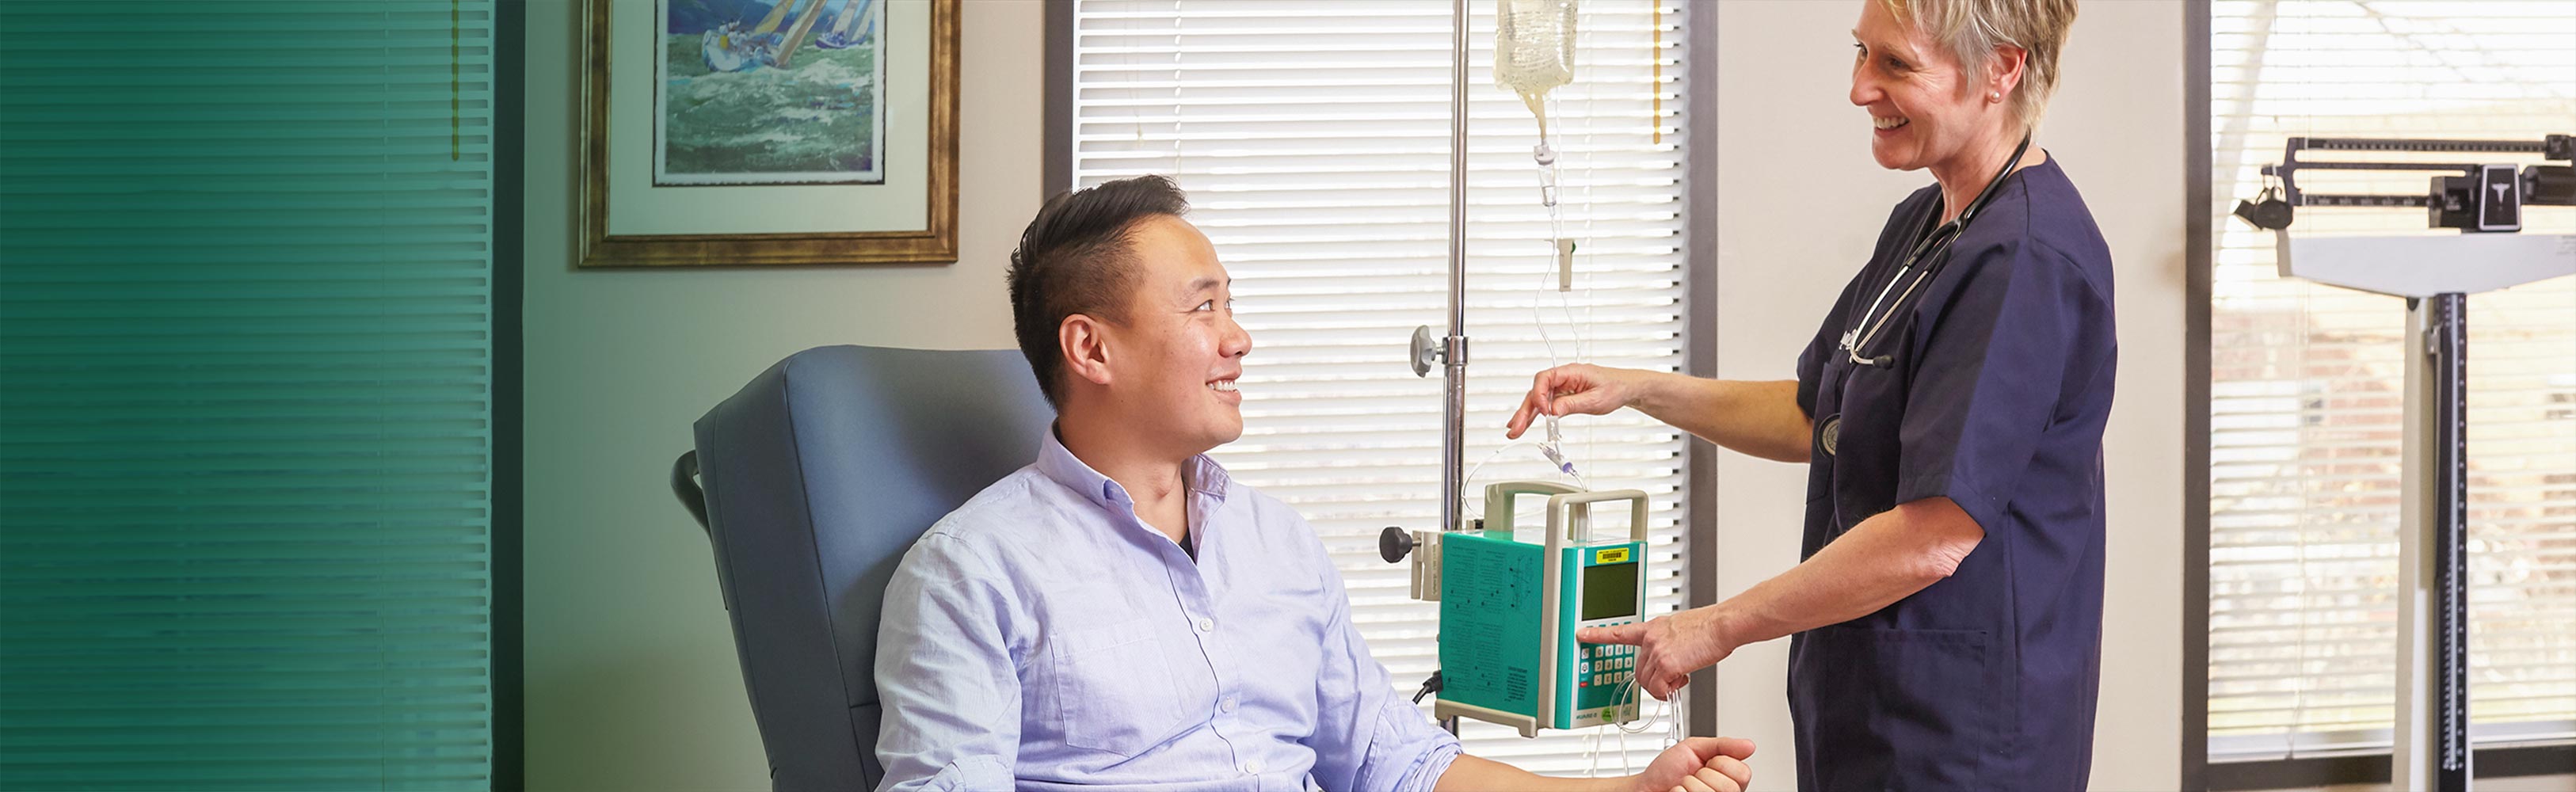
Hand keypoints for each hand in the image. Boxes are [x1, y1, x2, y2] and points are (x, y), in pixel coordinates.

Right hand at [1506, 364, 1643, 438]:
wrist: (1627, 388)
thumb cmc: (1615, 387)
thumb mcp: (1596, 399)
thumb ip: (1572, 405)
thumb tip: (1553, 411)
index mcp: (1570, 372)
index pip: (1544, 378)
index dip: (1539, 395)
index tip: (1544, 412)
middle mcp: (1563, 379)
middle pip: (1536, 392)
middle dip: (1524, 411)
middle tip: (1515, 428)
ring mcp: (1561, 388)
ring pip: (1538, 401)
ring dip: (1526, 416)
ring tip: (1514, 431)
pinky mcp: (1563, 397)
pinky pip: (1546, 406)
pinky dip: (1536, 416)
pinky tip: (1525, 424)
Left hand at [1578, 606, 1731, 700]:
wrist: (1721, 625)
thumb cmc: (1708, 628)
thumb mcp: (1679, 628)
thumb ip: (1667, 641)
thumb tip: (1669, 657)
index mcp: (1652, 628)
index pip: (1619, 631)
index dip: (1598, 634)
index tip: (1582, 634)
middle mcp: (1650, 639)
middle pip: (1638, 671)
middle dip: (1653, 680)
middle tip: (1672, 678)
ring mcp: (1656, 651)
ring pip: (1647, 682)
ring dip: (1663, 687)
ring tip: (1681, 677)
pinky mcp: (1666, 663)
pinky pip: (1659, 689)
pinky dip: (1669, 692)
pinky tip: (1682, 680)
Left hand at [1631, 737, 1755, 791]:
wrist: (1645, 786)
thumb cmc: (1667, 771)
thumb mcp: (1694, 748)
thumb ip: (1722, 745)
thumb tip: (1748, 746)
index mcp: (1728, 777)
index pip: (1743, 772)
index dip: (1720, 763)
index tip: (1706, 762)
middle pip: (1730, 787)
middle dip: (1703, 775)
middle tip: (1692, 775)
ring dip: (1690, 785)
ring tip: (1683, 785)